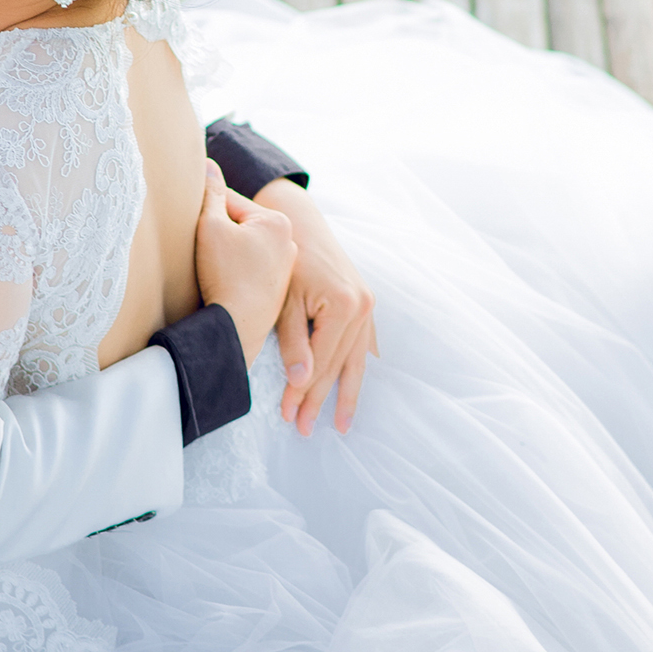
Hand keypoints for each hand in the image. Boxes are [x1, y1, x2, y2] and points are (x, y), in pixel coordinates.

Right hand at [195, 160, 296, 367]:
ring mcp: (286, 268)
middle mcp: (289, 242)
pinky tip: (222, 283)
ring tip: (210, 268)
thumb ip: (210, 193)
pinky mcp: (277, 290)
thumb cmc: (225, 275)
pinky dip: (236, 272)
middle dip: (218, 233)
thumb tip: (207, 164)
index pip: (229, 201)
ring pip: (245, 249)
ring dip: (226, 253)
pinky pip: (250, 270)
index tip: (190, 221)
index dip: (204, 210)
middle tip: (201, 250)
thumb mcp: (210, 226)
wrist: (237, 327)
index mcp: (277, 221)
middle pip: (240, 225)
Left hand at [255, 178, 376, 435]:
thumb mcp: (284, 299)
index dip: (303, 392)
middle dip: (320, 400)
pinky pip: (365, 344)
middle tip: (304, 429)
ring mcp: (368, 305)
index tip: (289, 417)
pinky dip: (358, 367)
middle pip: (339, 365)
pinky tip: (355, 387)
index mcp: (343, 304)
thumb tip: (300, 381)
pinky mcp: (365, 303)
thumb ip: (293, 341)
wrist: (299, 222)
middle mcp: (362, 306)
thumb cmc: (286, 258)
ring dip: (346, 393)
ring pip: (357, 359)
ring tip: (341, 425)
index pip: (321, 361)